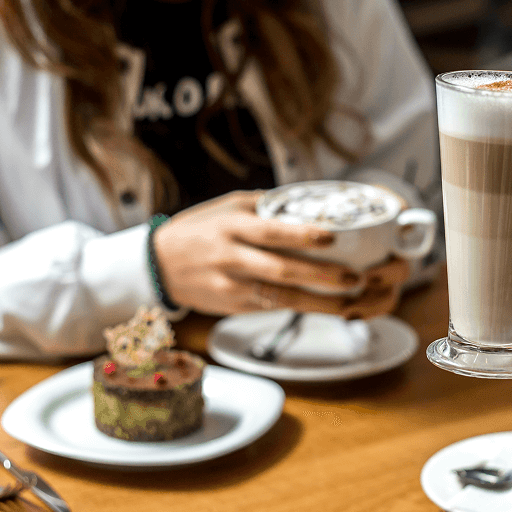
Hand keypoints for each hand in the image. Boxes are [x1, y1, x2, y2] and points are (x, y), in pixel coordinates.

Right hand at [151, 191, 404, 318]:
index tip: (331, 238)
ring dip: (320, 302)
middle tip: (354, 277)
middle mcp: (231, 258)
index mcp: (231, 227)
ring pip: (282, 298)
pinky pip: (273, 308)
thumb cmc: (199, 230)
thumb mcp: (226, 207)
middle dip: (322, 276)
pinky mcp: (234, 307)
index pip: (271, 232)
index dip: (302, 236)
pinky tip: (326, 306)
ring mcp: (232, 287)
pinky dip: (301, 308)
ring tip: (350, 299)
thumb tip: (308, 203)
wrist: (157, 266)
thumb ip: (265, 206)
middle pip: (282, 271)